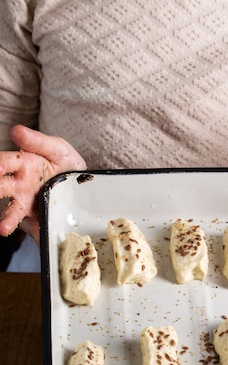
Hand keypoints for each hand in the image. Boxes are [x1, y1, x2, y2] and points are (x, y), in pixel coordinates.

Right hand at [0, 125, 85, 243]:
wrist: (83, 184)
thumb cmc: (64, 163)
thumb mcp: (57, 149)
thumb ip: (38, 141)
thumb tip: (16, 131)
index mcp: (22, 165)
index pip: (6, 163)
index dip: (1, 164)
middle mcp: (20, 185)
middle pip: (3, 187)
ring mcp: (27, 203)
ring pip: (13, 210)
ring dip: (6, 219)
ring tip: (3, 228)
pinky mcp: (36, 219)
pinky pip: (31, 226)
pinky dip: (30, 231)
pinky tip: (27, 233)